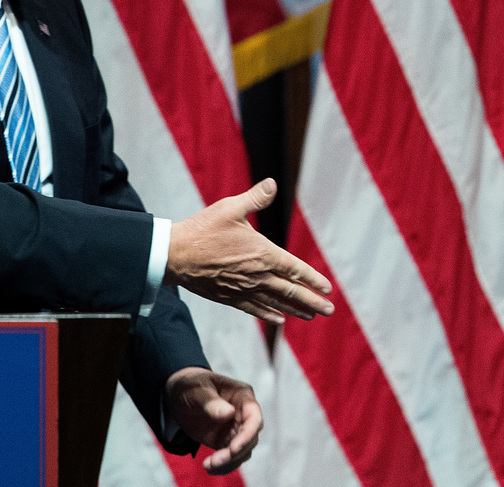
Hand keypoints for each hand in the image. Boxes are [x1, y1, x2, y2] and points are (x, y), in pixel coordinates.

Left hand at [165, 367, 260, 474]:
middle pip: (251, 437)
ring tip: (209, 465)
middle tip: (215, 461)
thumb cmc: (190, 385)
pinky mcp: (225, 440)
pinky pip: (231, 457)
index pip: (254, 416)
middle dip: (236, 452)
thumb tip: (229, 413)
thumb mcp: (196, 390)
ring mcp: (235, 428)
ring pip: (243, 450)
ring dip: (230, 462)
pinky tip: (209, 467)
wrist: (178, 394)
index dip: (247, 434)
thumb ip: (211, 402)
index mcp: (242, 395)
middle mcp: (243, 413)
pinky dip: (223, 466)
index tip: (233, 449)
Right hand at [166, 178, 333, 323]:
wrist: (173, 255)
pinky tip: (279, 319)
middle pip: (290, 291)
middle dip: (312, 301)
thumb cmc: (203, 229)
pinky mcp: (229, 296)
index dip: (313, 279)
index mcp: (262, 253)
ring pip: (275, 302)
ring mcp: (243, 288)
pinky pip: (254, 309)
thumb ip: (256, 197)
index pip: (295, 269)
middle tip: (329, 310)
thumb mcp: (231, 208)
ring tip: (311, 315)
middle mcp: (257, 275)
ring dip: (295, 310)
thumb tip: (273, 183)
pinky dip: (269, 314)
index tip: (328, 287)